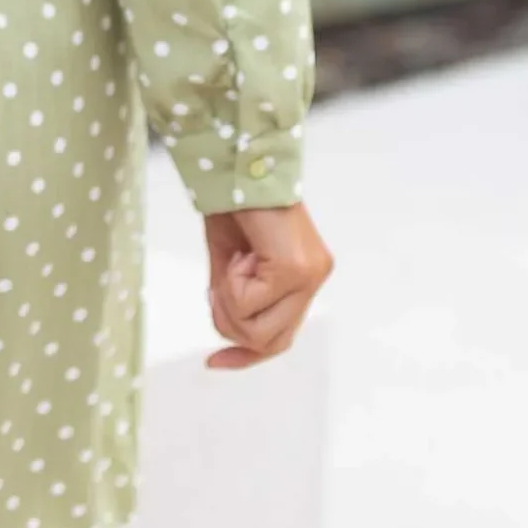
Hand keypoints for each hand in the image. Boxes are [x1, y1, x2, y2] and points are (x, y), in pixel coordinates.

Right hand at [203, 201, 333, 369]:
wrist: (234, 163)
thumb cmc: (231, 205)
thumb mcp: (230, 265)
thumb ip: (235, 301)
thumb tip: (227, 336)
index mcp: (303, 277)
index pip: (280, 338)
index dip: (245, 357)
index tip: (212, 364)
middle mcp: (314, 278)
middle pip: (268, 342)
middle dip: (230, 322)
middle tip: (218, 284)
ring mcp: (309, 275)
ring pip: (257, 331)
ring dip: (229, 303)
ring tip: (231, 264)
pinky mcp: (295, 269)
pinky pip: (248, 305)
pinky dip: (230, 284)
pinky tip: (238, 254)